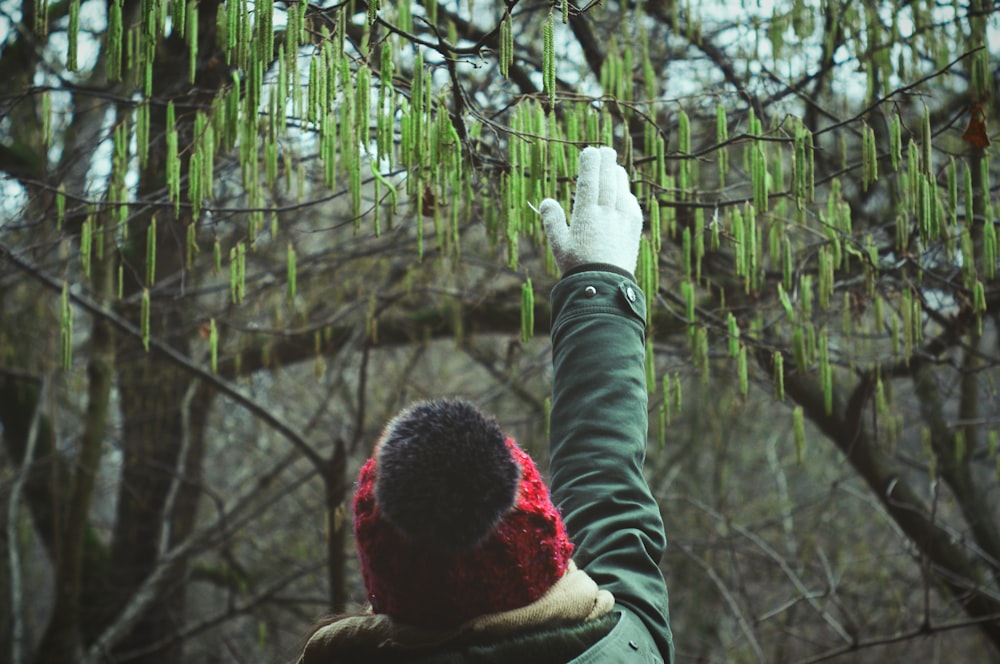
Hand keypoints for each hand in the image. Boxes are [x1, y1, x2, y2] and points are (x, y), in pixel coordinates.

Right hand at [539, 146, 642, 274]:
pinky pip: (632, 201)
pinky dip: (626, 193)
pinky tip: (622, 193)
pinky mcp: (635, 226)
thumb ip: (552, 220)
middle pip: (608, 175)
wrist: (605, 285)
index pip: (590, 177)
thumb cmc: (577, 266)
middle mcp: (608, 210)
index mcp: (586, 212)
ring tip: (612, 168)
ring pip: (622, 186)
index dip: (590, 161)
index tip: (590, 152)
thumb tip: (546, 201)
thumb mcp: (558, 244)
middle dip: (606, 160)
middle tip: (605, 150)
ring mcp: (624, 217)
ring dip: (617, 174)